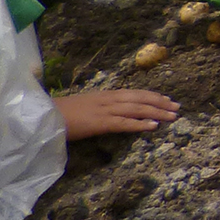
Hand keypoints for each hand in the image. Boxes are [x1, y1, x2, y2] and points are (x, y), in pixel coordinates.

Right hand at [58, 87, 178, 139]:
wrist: (42, 117)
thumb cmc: (59, 113)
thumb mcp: (85, 106)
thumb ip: (99, 107)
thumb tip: (113, 111)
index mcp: (104, 94)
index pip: (133, 92)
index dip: (151, 95)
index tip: (166, 98)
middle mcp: (108, 99)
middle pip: (140, 98)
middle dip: (160, 102)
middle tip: (177, 107)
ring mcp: (104, 110)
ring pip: (137, 109)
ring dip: (157, 112)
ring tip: (172, 116)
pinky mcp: (99, 123)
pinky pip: (124, 123)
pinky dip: (140, 124)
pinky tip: (153, 127)